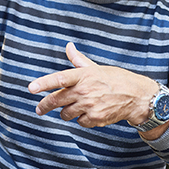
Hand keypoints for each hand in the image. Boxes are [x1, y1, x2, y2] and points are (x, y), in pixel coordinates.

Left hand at [28, 42, 156, 127]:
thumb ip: (78, 60)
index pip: (59, 79)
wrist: (137, 97)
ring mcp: (90, 105)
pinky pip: (79, 122)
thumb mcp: (96, 67)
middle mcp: (85, 90)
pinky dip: (82, 119)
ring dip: (66, 112)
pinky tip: (90, 112)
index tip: (31, 88)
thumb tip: (68, 46)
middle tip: (39, 109)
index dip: (43, 83)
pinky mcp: (95, 118)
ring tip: (75, 107)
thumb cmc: (115, 79)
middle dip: (44, 106)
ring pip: (66, 114)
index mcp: (83, 75)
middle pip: (57, 100)